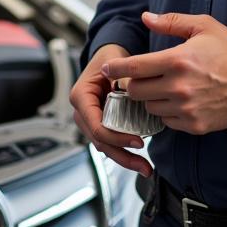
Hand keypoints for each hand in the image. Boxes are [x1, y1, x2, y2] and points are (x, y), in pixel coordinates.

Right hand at [69, 44, 151, 176]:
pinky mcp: (100, 124)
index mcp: (81, 97)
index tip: (138, 141)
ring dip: (124, 159)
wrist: (110, 57)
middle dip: (123, 156)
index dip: (117, 137)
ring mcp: (90, 120)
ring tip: (146, 168)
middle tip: (145, 165)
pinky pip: (109, 142)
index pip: (97, 126)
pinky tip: (139, 160)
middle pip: (100, 142)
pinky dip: (123, 151)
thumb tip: (132, 92)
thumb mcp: (117, 63)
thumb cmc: (111, 58)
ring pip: (104, 146)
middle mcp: (82, 112)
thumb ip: (124, 79)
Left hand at [102, 12, 226, 134]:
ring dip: (151, 99)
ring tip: (163, 88)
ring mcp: (186, 109)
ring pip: (149, 108)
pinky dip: (166, 113)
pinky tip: (177, 101)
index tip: (107, 70)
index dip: (115, 69)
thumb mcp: (203, 26)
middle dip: (135, 84)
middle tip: (142, 77)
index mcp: (177, 60)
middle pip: (136, 91)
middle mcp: (178, 87)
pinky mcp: (195, 126)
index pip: (133, 67)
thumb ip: (171, 22)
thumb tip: (146, 17)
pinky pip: (167, 122)